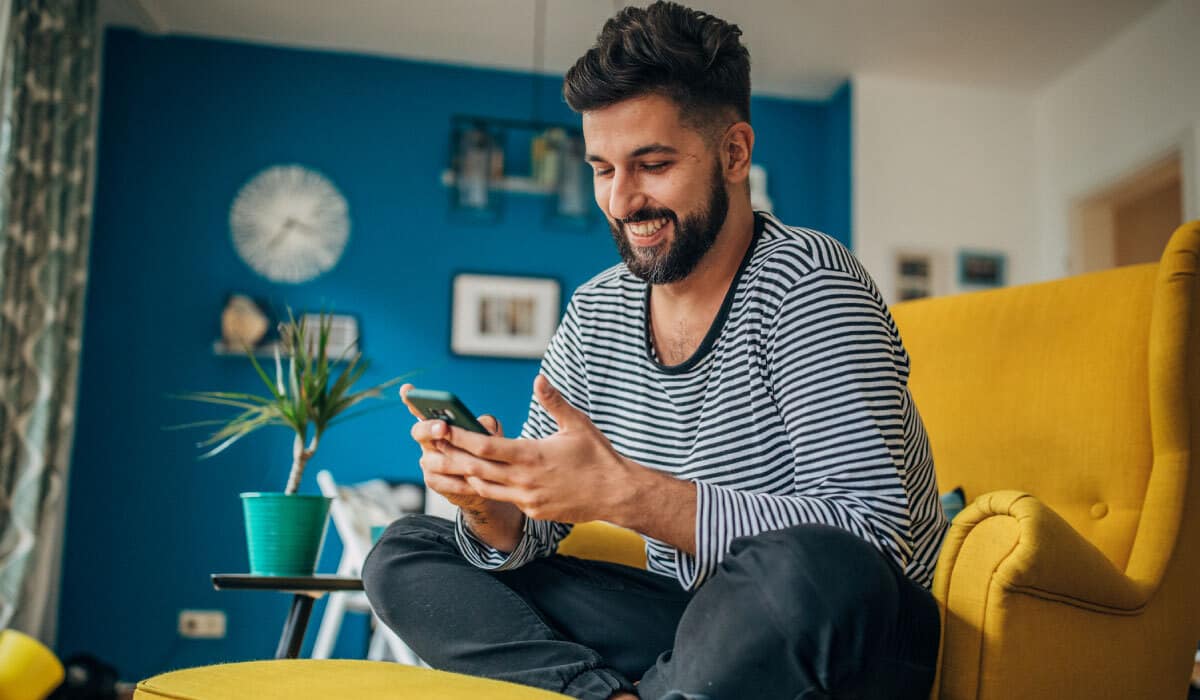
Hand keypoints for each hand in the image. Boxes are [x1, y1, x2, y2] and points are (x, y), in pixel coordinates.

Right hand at [400, 384, 503, 512]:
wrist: (488, 481)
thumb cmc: (486, 451)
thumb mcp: (490, 434)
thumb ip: (486, 426)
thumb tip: (482, 425)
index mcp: (438, 424)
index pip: (420, 409)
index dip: (411, 399)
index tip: (407, 389)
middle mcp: (428, 441)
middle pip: (419, 432)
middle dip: (430, 428)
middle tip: (443, 427)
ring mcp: (428, 461)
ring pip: (436, 460)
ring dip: (456, 461)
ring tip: (473, 462)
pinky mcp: (433, 481)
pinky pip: (444, 481)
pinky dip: (461, 482)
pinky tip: (474, 482)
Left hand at [437, 375, 638, 523]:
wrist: (617, 494)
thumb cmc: (598, 456)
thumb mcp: (577, 424)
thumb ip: (554, 402)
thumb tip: (539, 380)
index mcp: (532, 455)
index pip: (485, 447)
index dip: (459, 437)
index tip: (440, 427)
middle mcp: (524, 480)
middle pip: (475, 469)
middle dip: (450, 456)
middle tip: (428, 447)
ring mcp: (527, 498)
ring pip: (484, 487)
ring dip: (462, 475)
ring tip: (442, 462)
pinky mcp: (533, 511)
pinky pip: (503, 498)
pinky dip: (487, 487)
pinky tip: (477, 478)